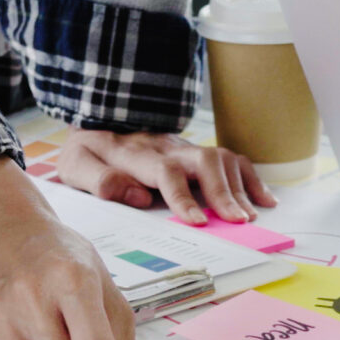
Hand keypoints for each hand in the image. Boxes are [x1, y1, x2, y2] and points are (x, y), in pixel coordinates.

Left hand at [58, 129, 277, 224]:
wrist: (96, 117)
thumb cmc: (87, 149)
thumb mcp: (75, 164)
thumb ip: (99, 179)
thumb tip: (137, 196)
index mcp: (135, 155)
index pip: (165, 172)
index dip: (183, 197)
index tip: (199, 221)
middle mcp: (166, 147)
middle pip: (204, 161)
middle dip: (224, 191)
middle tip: (238, 221)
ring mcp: (184, 147)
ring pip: (221, 158)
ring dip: (240, 187)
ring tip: (250, 216)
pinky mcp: (196, 151)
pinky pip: (231, 158)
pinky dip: (251, 178)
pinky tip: (265, 200)